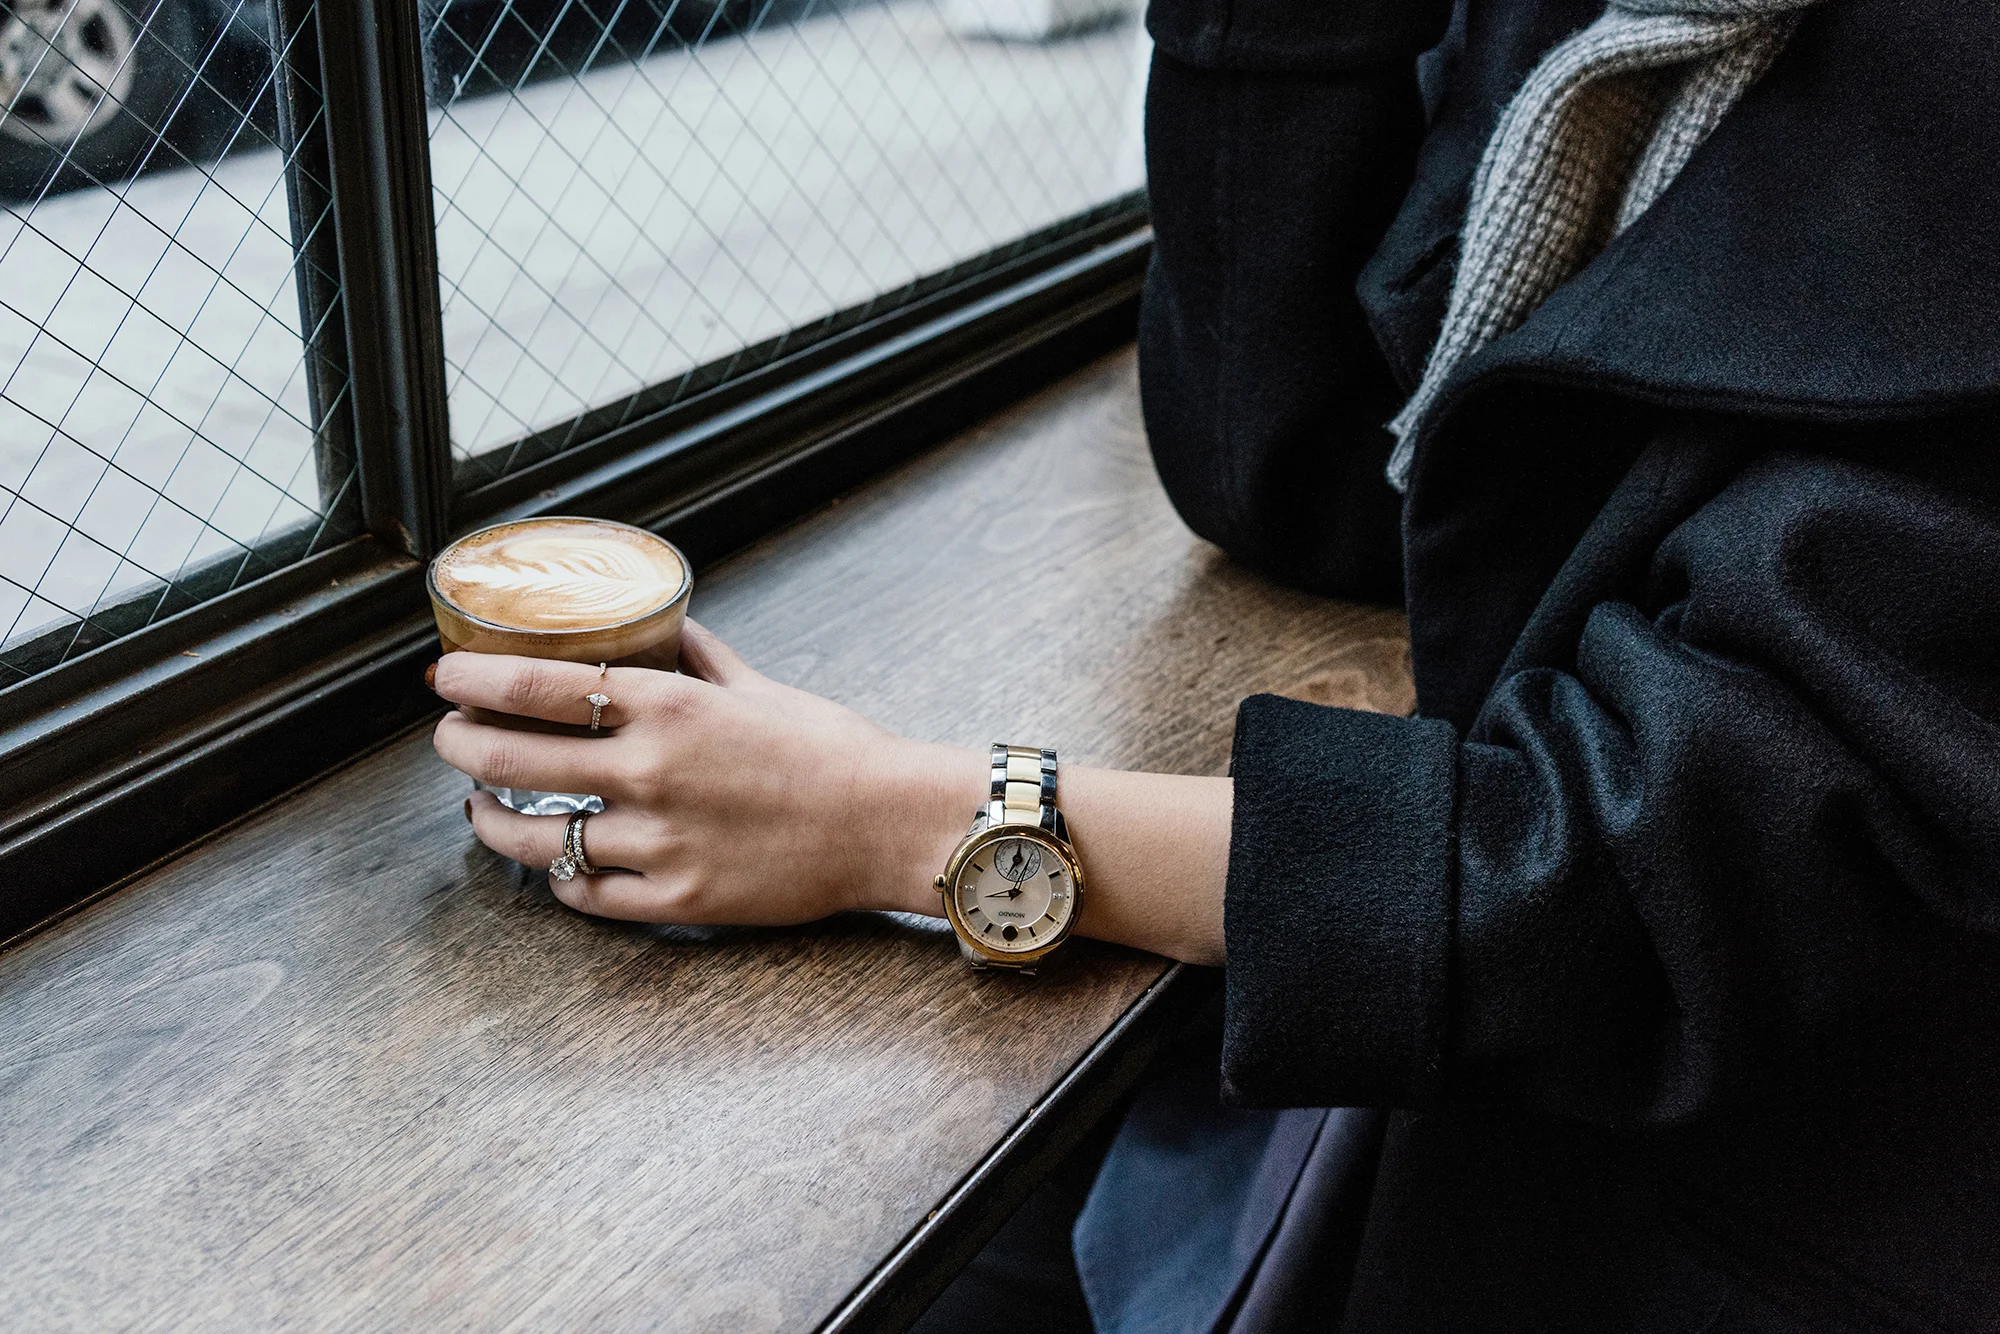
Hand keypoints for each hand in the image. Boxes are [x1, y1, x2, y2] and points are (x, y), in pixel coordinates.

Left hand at [429, 620, 983, 923]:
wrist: (889, 822)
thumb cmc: (834, 749)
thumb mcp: (760, 686)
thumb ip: (699, 659)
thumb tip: (664, 627)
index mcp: (669, 709)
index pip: (537, 686)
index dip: (474, 679)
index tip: (444, 676)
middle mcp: (651, 773)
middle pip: (511, 758)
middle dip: (461, 746)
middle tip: (449, 739)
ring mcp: (660, 842)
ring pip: (536, 837)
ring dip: (492, 821)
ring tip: (480, 811)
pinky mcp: (678, 898)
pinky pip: (588, 894)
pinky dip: (560, 880)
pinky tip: (554, 866)